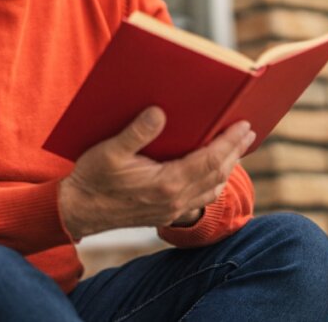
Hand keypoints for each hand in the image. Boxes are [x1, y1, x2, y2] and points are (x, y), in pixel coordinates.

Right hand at [58, 107, 254, 239]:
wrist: (78, 211)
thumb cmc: (92, 178)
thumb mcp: (109, 150)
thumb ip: (137, 132)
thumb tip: (159, 112)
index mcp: (166, 183)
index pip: (210, 161)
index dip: (230, 143)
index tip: (244, 126)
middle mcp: (174, 200)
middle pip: (217, 175)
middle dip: (235, 152)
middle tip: (249, 132)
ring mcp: (171, 210)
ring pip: (211, 190)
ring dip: (226, 169)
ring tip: (235, 149)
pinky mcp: (165, 214)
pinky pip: (200, 199)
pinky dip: (212, 183)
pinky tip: (211, 173)